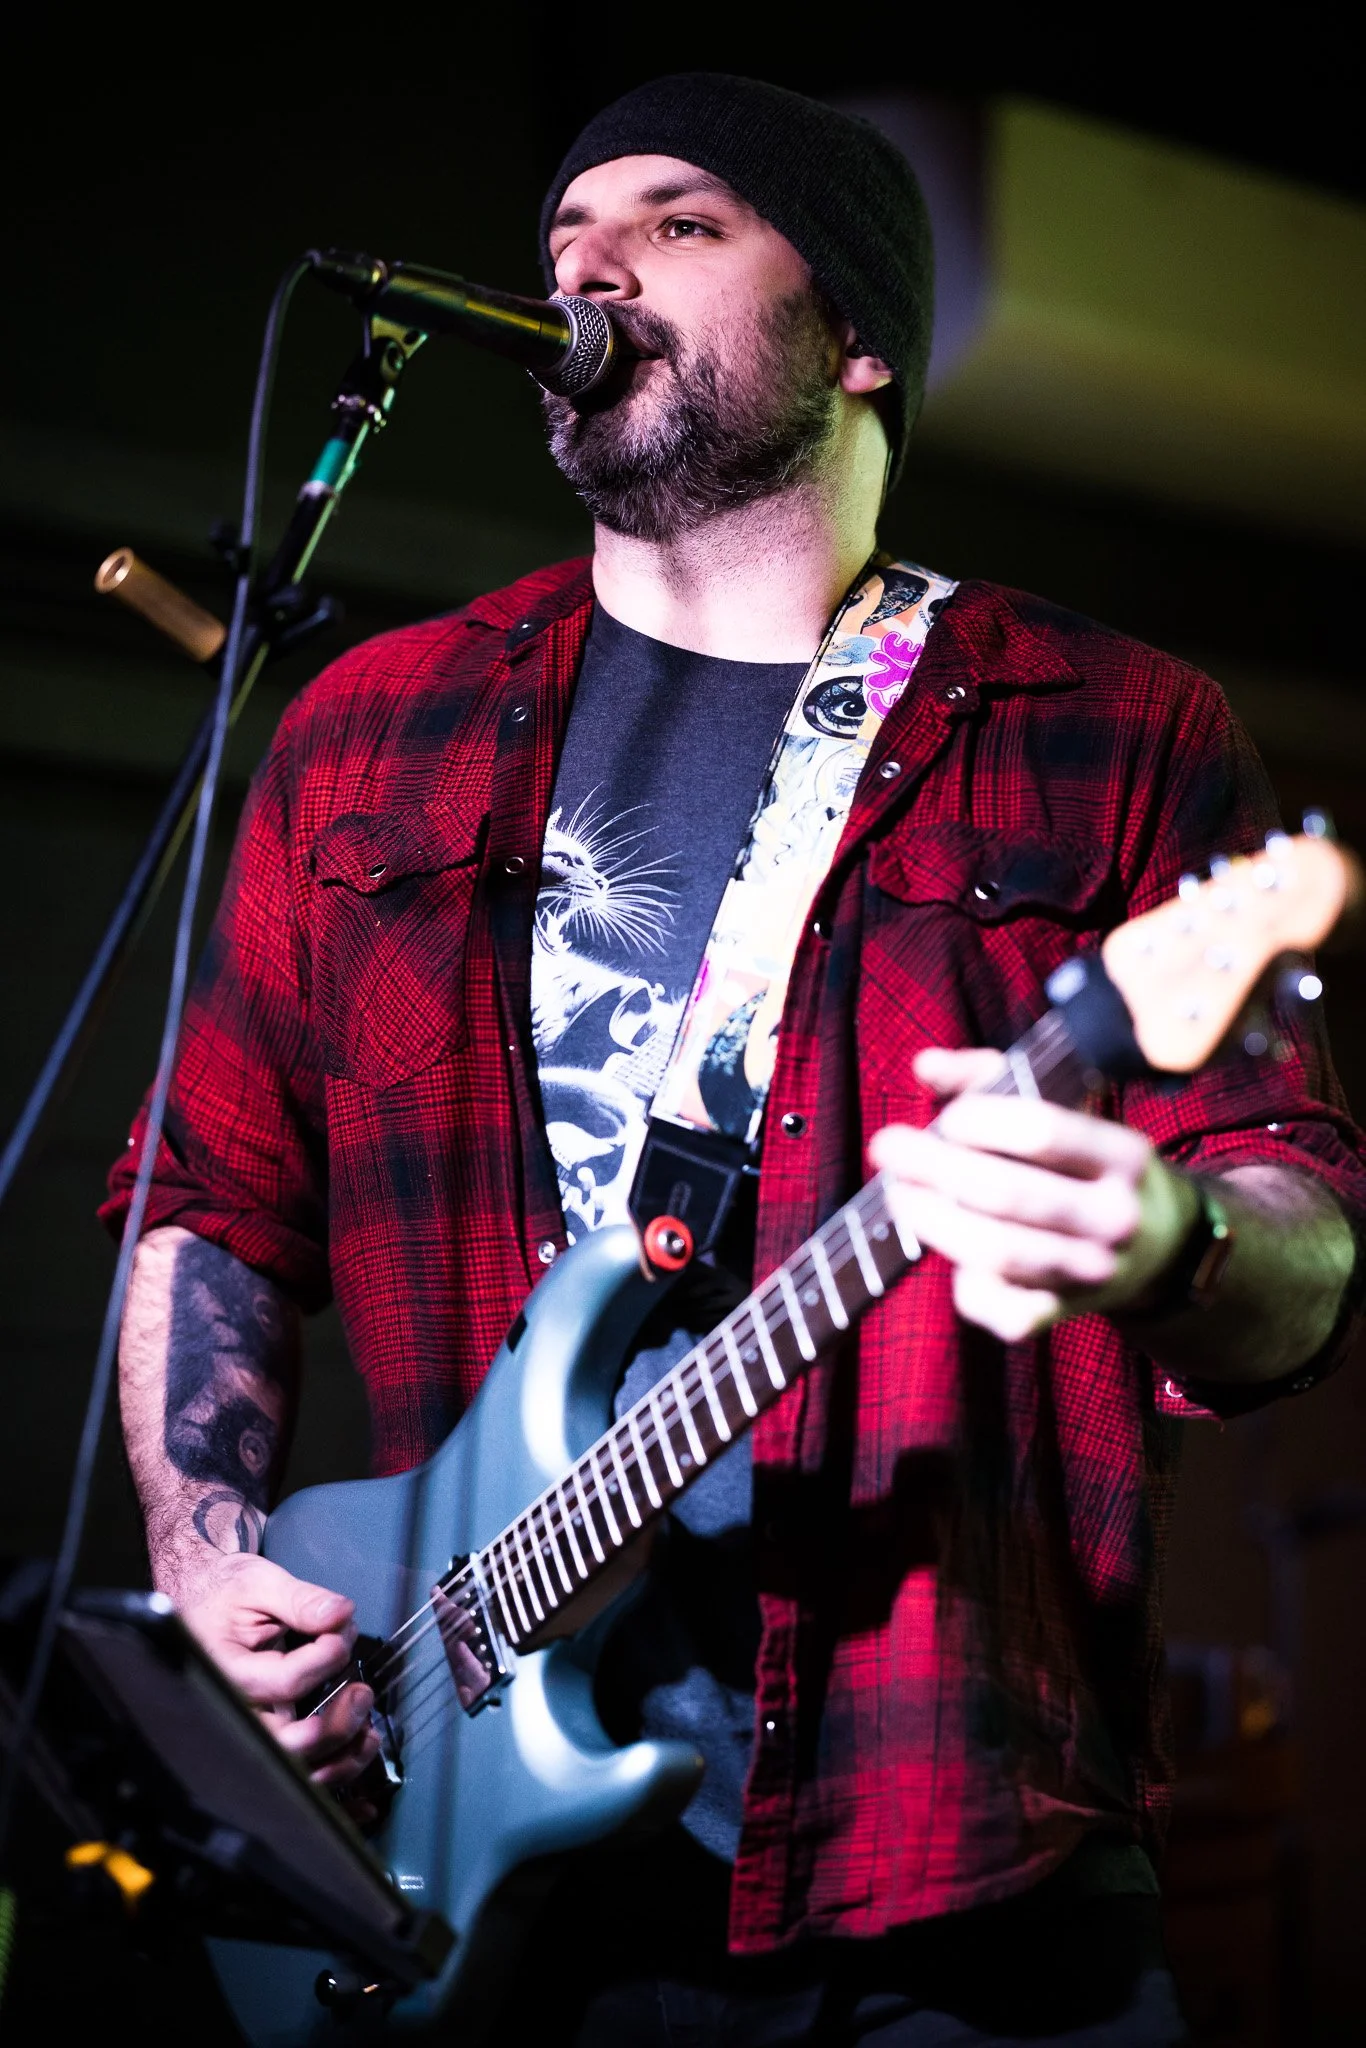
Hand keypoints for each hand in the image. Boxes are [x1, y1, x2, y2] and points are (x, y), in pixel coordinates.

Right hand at [175, 1551, 380, 1786]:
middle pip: (286, 1745)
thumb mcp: (258, 1581)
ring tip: (366, 1723)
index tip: (342, 1633)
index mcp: (225, 1672)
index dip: (325, 1659)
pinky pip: (300, 1766)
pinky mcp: (267, 1732)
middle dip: (334, 1726)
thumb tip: (340, 1614)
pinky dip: (335, 1765)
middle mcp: (234, 1711)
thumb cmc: (223, 1593)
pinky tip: (359, 1744)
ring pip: (295, 1766)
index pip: (285, 1682)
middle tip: (361, 1693)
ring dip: (341, 1755)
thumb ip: (300, 1599)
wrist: (199, 1602)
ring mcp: (250, 1727)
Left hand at [868, 1046, 1199, 1342]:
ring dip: (934, 1221)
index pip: (1043, 1131)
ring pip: (998, 1253)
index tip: (947, 1119)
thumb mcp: (1062, 1109)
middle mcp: (1116, 1217)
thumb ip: (990, 1079)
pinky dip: (970, 1287)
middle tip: (887, 1148)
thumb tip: (926, 1065)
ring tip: (900, 1194)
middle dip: (934, 1168)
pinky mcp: (1068, 1313)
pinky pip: (1007, 1310)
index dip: (980, 1122)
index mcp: (1123, 1155)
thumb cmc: (1085, 1165)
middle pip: (1008, 1193)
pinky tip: (950, 1255)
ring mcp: (1096, 1272)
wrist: (1158, 1248)